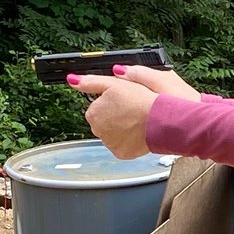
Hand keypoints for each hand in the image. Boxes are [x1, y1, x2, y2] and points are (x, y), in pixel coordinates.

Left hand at [71, 63, 199, 159]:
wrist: (161, 120)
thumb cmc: (141, 100)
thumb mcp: (113, 83)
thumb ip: (90, 82)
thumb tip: (72, 80)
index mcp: (93, 113)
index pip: (97, 107)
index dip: (111, 102)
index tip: (123, 101)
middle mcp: (97, 131)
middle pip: (103, 122)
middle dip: (114, 116)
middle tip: (131, 110)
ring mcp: (109, 144)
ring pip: (112, 134)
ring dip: (121, 128)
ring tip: (136, 120)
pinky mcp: (121, 153)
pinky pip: (122, 145)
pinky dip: (128, 140)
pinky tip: (137, 132)